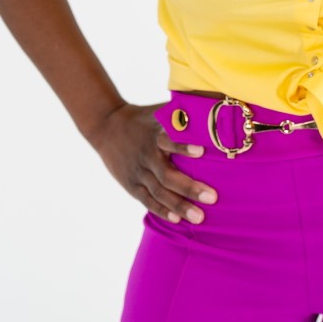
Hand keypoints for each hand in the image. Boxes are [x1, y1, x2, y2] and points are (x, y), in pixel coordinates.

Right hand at [88, 101, 217, 223]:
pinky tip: (176, 219)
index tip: (202, 151)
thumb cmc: (143, 118)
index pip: (169, 140)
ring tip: (199, 217)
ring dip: (179, 205)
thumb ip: (183, 112)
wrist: (106, 126)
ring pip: (159, 192)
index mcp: (154, 134)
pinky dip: (161, 210)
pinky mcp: (131, 184)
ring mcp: (138, 172)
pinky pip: (147, 200)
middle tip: (212, 197)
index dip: (184, 146)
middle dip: (189, 187)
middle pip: (167, 174)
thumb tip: (216, 102)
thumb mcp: (159, 111)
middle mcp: (146, 154)